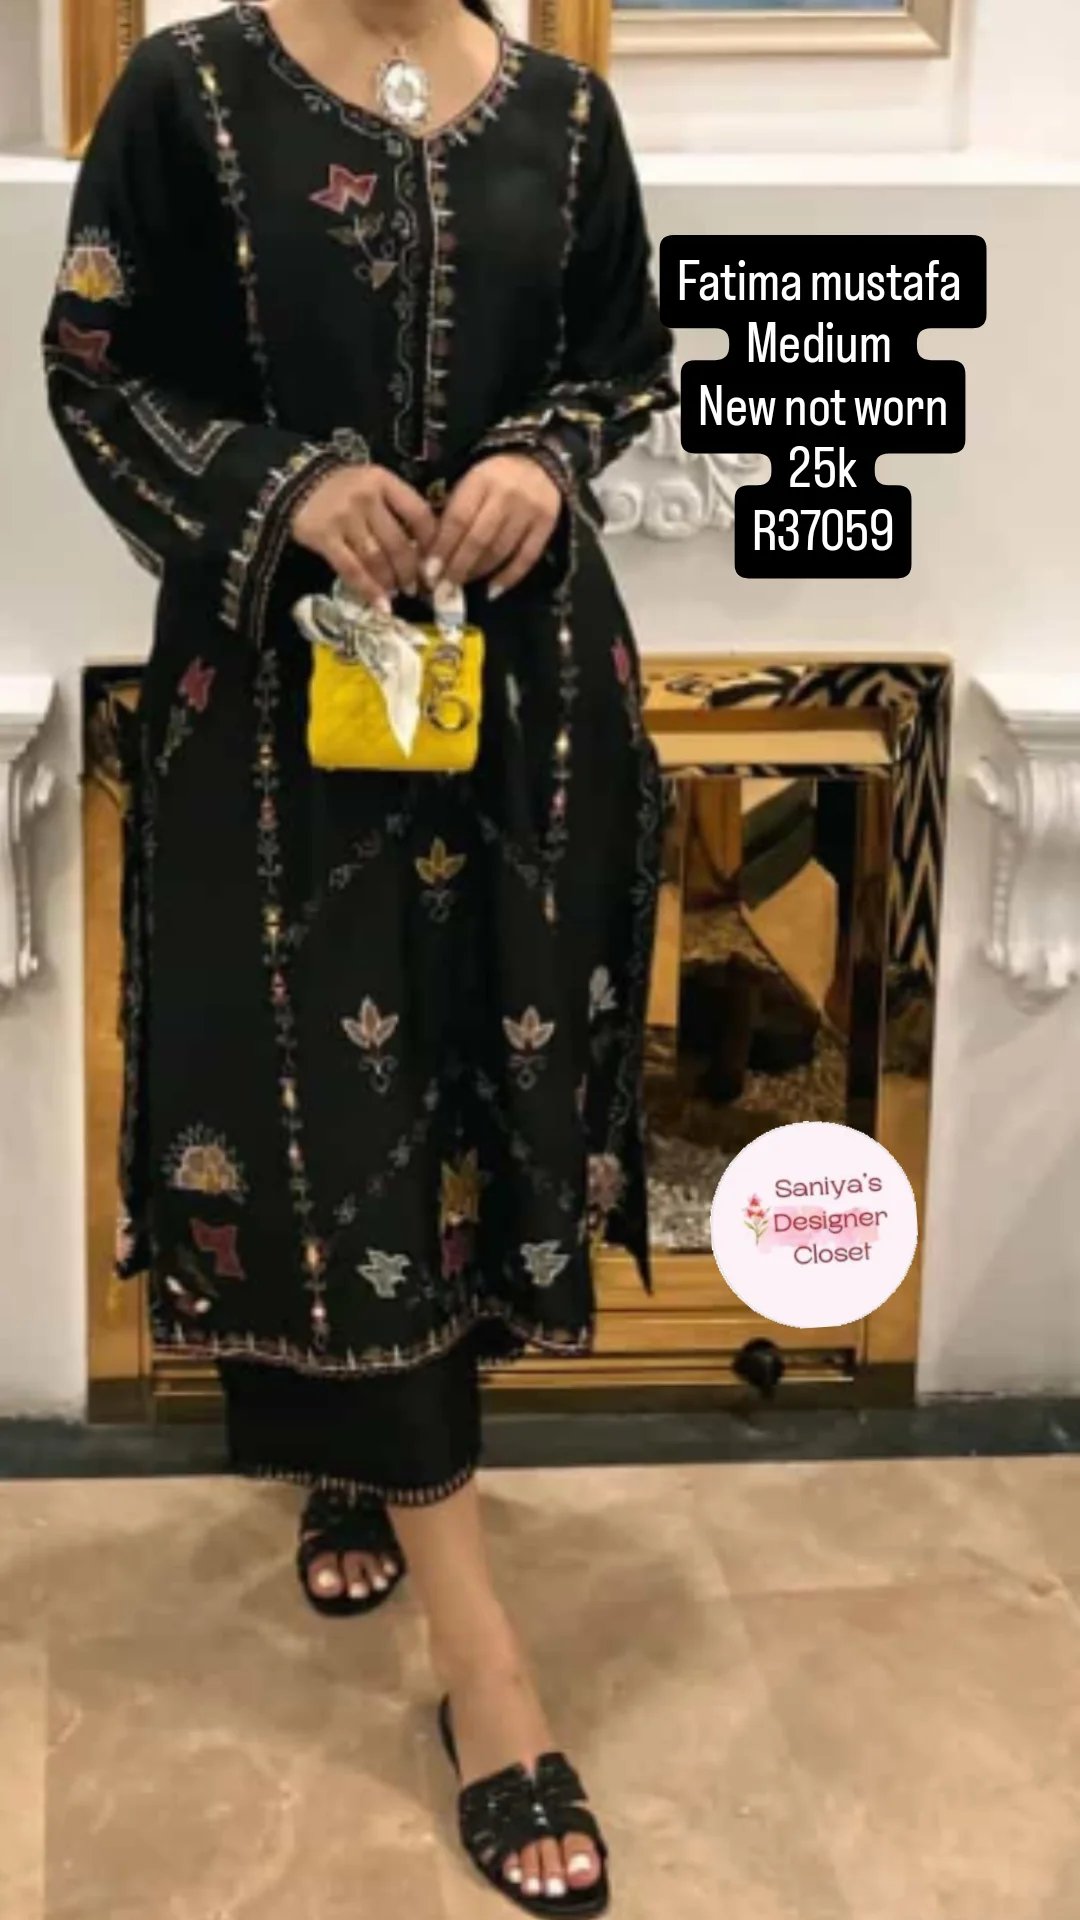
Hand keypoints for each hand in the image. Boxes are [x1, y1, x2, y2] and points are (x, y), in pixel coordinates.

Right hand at [291, 463, 437, 610]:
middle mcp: (366, 497)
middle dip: (411, 571)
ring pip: (376, 559)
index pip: (419, 514)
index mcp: (384, 482)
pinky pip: (352, 569)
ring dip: (391, 582)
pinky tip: (380, 605)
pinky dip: (368, 590)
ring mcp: (344, 517)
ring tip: (397, 592)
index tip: (435, 563)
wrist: (298, 485)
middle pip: (398, 543)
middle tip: (416, 587)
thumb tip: (425, 551)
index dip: (431, 543)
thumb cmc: (345, 490)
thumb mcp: (375, 486)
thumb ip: (397, 509)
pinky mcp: (324, 537)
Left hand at [422, 454, 561, 599]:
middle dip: (458, 568)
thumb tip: (432, 556)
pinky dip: (509, 578)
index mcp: (480, 480)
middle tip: (444, 589)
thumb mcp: (468, 484)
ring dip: (478, 573)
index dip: (443, 549)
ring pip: (500, 551)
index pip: (457, 519)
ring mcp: (529, 510)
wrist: (537, 462)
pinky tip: (492, 590)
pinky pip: (527, 558)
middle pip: (478, 539)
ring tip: (463, 584)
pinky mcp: (547, 524)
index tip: (429, 573)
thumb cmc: (493, 478)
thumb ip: (452, 514)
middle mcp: (506, 494)